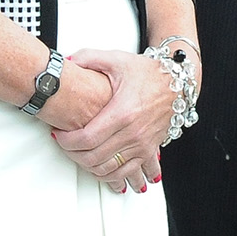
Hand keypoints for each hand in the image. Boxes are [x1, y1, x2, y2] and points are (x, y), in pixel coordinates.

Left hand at [50, 50, 176, 193]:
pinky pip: (129, 172)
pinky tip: (105, 174)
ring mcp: (143, 144)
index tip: (58, 135)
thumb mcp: (117, 59)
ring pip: (109, 169)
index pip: (86, 138)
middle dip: (73, 154)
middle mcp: (133, 132)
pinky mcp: (149, 150)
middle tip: (65, 145)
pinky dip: (114, 178)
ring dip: (90, 168)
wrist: (178, 82)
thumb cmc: (149, 72)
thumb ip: (89, 58)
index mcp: (122, 112)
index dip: (66, 141)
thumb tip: (65, 59)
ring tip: (79, 157)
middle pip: (94, 157)